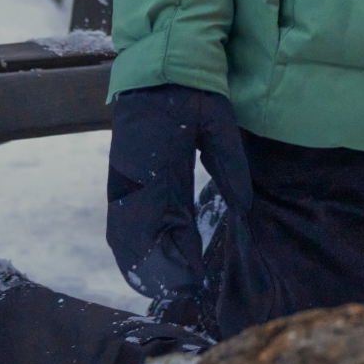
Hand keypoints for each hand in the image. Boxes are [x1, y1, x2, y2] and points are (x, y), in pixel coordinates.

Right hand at [107, 83, 251, 316]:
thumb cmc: (193, 92)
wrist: (159, 65)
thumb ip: (230, 166)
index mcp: (159, 167)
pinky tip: (146, 264)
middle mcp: (135, 180)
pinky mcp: (121, 178)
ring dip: (140, 266)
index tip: (195, 285)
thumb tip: (244, 208)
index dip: (177, 261)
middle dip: (157, 274)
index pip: (164, 228)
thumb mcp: (219, 123)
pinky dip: (130, 248)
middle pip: (137, 242)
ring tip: (164, 290)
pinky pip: (120, 222)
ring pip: (123, 236)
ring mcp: (124, 180)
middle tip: (183, 298)